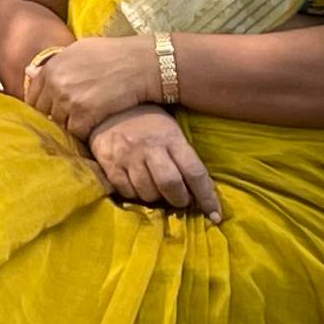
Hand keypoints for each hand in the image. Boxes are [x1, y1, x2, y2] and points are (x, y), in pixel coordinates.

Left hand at [22, 35, 162, 137]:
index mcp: (52, 67)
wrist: (142, 63)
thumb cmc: (113, 54)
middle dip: (56, 116)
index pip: (34, 96)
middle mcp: (55, 83)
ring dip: (72, 124)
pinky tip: (96, 123)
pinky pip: (77, 132)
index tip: (56, 109)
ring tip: (87, 119)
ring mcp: (69, 100)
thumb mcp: (78, 51)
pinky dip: (86, 131)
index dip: (45, 105)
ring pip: (60, 124)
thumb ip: (52, 63)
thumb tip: (28, 71)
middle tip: (74, 117)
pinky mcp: (85, 114)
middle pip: (44, 112)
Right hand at [88, 106, 221, 218]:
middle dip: (179, 200)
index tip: (215, 215)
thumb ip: (183, 158)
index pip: (195, 172)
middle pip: (170, 184)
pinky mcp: (109, 163)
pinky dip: (135, 195)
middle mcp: (150, 147)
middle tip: (180, 200)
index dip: (207, 197)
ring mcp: (128, 156)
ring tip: (157, 190)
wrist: (109, 107)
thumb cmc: (148, 122)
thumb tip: (197, 191)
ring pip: (147, 193)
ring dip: (156, 198)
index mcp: (171, 138)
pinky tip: (137, 186)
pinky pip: (126, 192)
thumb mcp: (171, 131)